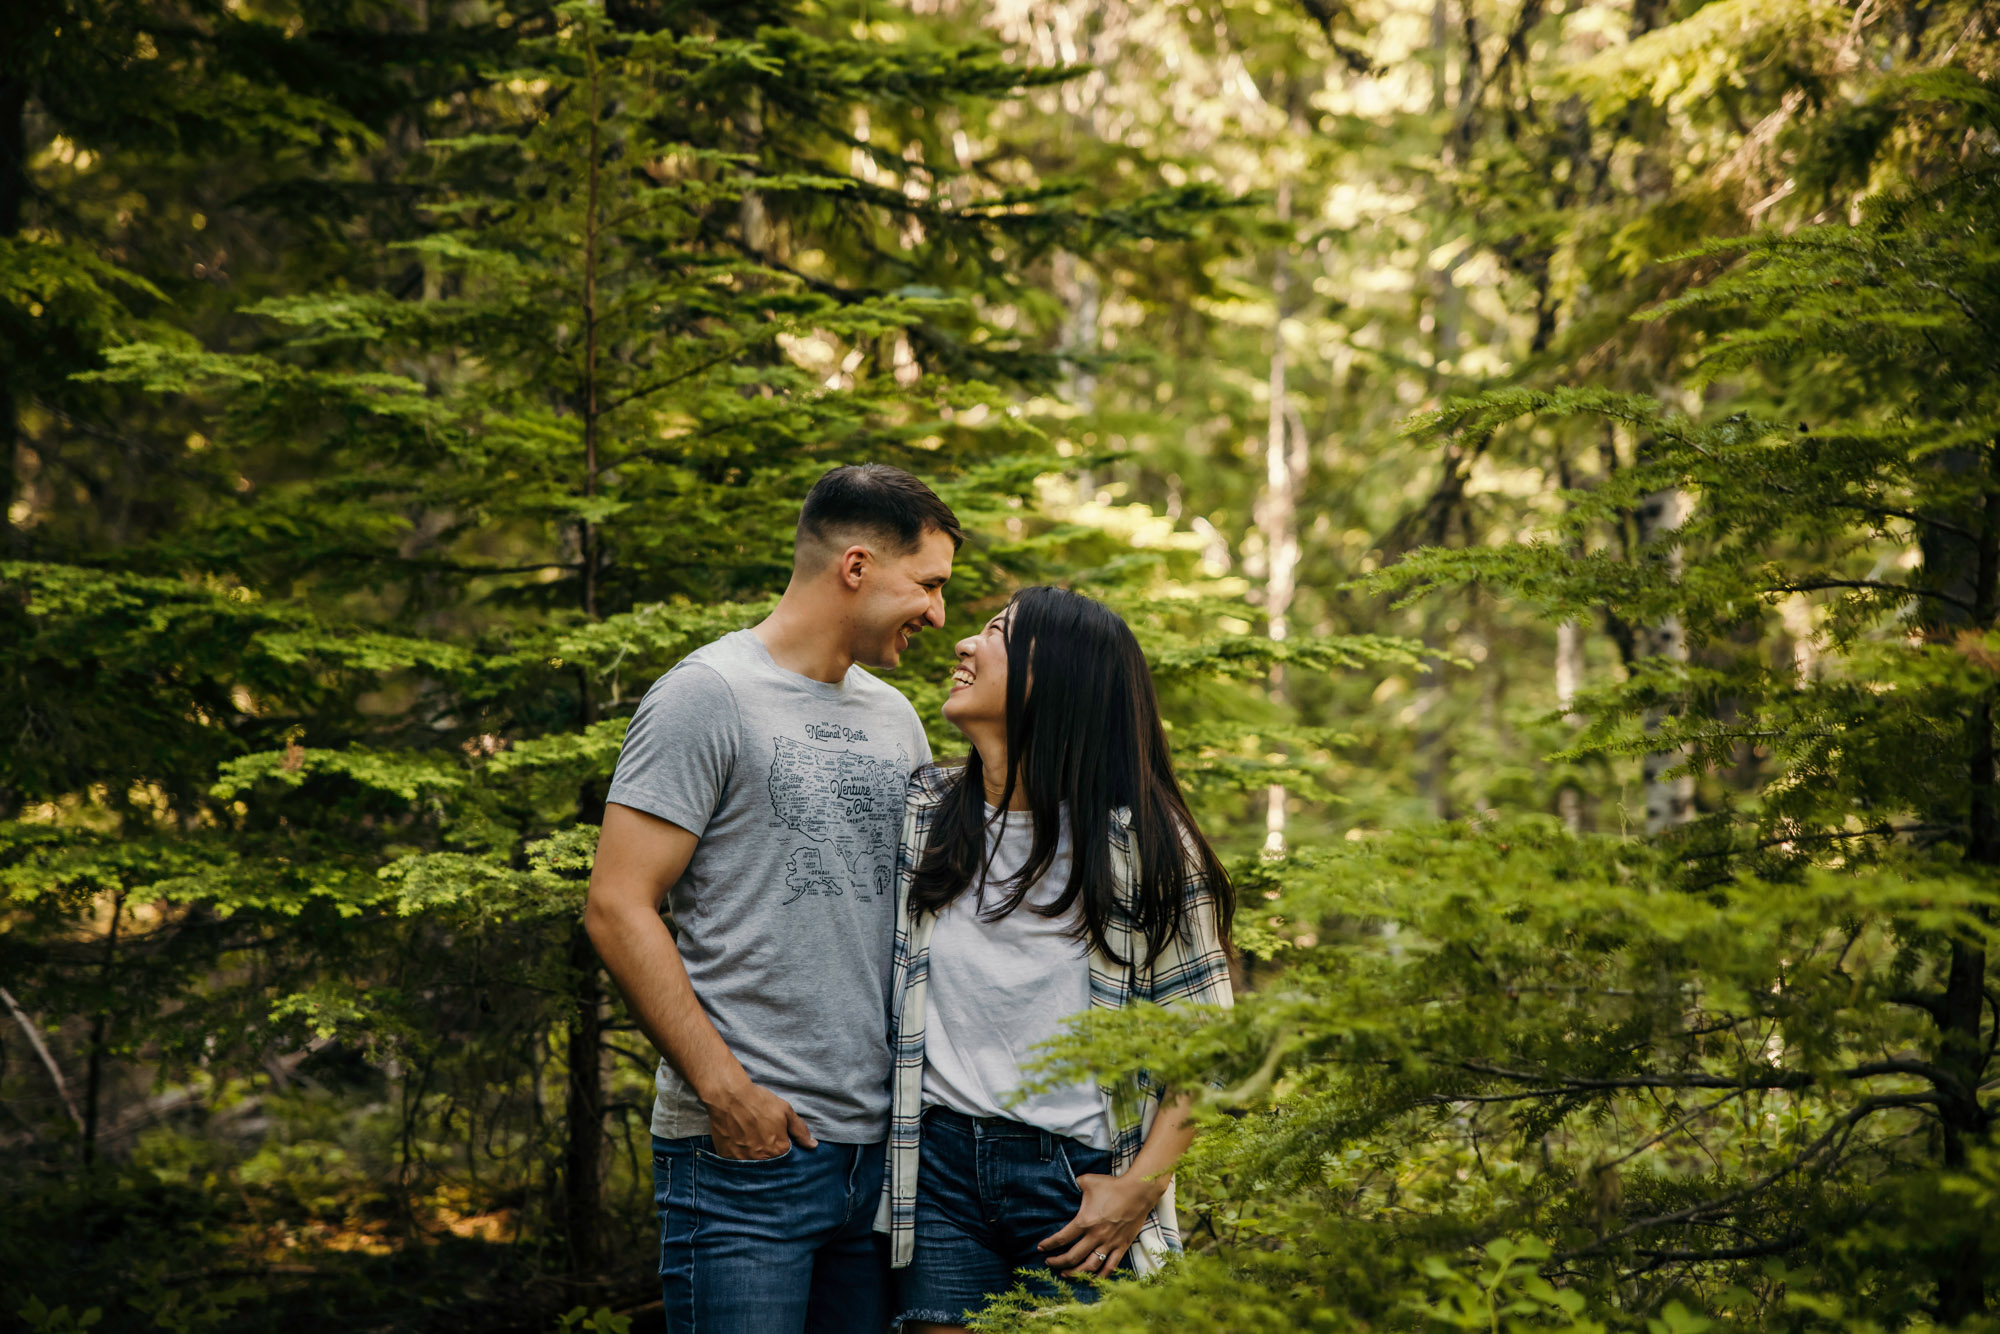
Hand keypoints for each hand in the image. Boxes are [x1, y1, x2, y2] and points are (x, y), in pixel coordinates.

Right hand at [701, 1077, 816, 1159]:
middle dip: (768, 1155)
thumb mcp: (785, 1111)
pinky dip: (738, 1157)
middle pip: (769, 1164)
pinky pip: (735, 1164)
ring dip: (753, 1157)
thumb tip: (813, 1145)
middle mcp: (761, 1160)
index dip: (783, 1150)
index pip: (786, 1159)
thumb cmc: (758, 1102)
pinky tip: (738, 1143)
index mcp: (778, 1150)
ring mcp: (742, 1161)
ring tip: (749, 1140)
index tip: (778, 1141)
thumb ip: (800, 1130)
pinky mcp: (726, 1158)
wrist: (728, 1097)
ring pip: (752, 1165)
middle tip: (761, 1138)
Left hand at [1038, 1169, 1166, 1276]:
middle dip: (1057, 1262)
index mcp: (1085, 1221)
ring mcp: (1109, 1243)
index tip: (1040, 1248)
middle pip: (1072, 1256)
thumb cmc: (1112, 1185)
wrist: (1138, 1191)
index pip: (1062, 1238)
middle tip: (1049, 1262)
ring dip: (1075, 1273)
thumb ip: (1074, 1184)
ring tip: (1065, 1273)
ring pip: (1089, 1266)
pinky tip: (1091, 1281)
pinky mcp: (1122, 1246)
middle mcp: (1096, 1236)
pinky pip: (1110, 1267)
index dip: (1049, 1245)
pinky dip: (1100, 1277)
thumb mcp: (1087, 1181)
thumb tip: (1066, 1184)